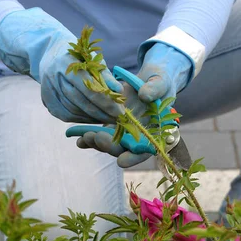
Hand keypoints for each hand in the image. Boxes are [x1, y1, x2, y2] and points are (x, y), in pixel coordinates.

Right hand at [0, 7, 124, 123]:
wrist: (51, 55)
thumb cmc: (78, 58)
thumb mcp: (93, 60)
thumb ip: (106, 76)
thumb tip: (119, 91)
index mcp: (67, 63)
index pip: (89, 88)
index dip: (106, 102)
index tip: (120, 111)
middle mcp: (54, 77)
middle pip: (81, 102)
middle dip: (102, 113)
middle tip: (117, 119)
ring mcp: (49, 91)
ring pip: (74, 111)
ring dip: (93, 118)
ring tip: (108, 119)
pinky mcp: (47, 102)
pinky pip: (67, 115)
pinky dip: (83, 119)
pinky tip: (94, 119)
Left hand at [75, 42, 192, 167]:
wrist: (148, 79)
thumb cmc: (160, 81)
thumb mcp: (161, 82)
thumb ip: (155, 89)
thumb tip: (145, 95)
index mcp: (154, 131)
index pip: (146, 150)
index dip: (134, 157)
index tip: (121, 161)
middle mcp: (138, 136)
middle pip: (123, 149)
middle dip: (110, 146)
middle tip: (97, 137)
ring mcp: (123, 132)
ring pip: (109, 144)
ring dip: (97, 143)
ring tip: (85, 137)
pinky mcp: (111, 124)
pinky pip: (99, 134)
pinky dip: (89, 139)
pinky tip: (79, 139)